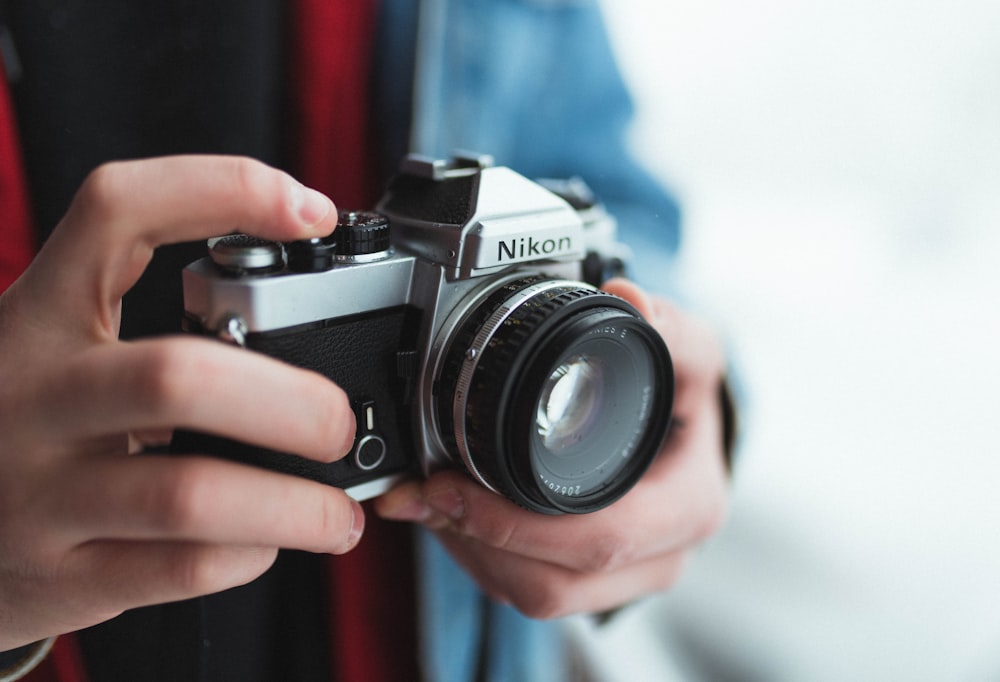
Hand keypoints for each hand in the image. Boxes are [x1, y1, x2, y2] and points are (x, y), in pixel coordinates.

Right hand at [0, 156, 362, 649]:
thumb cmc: (20, 425)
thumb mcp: (55, 353)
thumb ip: (152, 334)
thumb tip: (309, 332)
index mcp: (39, 315)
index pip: (118, 210)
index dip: (222, 188)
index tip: (312, 210)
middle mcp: (31, 394)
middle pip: (179, 375)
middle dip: (292, 401)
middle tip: (336, 422)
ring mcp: (38, 492)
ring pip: (190, 493)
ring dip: (294, 506)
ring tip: (335, 513)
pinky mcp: (57, 576)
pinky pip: (180, 567)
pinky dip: (247, 554)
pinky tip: (263, 543)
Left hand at [375, 278, 729, 617]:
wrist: (691, 436)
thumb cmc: (690, 401)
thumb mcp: (693, 355)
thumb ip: (669, 327)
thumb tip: (629, 300)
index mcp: (686, 512)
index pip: (600, 541)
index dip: (517, 525)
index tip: (451, 486)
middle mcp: (658, 559)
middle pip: (554, 584)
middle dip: (476, 540)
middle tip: (423, 492)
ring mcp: (622, 581)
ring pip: (530, 594)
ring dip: (469, 551)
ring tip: (427, 498)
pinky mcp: (589, 584)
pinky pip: (524, 589)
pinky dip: (478, 555)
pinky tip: (451, 514)